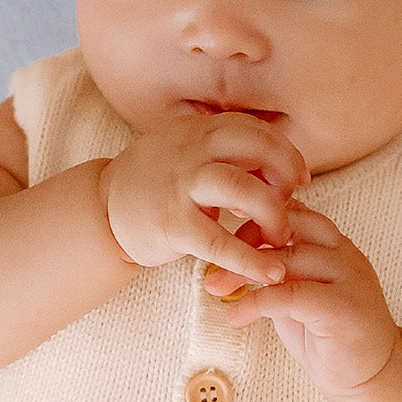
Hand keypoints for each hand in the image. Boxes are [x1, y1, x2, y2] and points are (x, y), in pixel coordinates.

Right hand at [100, 111, 310, 285]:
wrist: (102, 209)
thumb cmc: (156, 183)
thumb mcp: (186, 153)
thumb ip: (225, 153)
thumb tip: (276, 165)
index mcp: (197, 130)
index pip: (254, 129)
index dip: (285, 152)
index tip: (299, 178)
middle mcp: (189, 150)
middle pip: (255, 148)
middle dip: (285, 174)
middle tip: (293, 202)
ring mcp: (179, 185)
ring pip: (241, 187)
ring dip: (272, 213)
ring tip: (279, 235)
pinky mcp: (172, 224)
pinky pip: (220, 241)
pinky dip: (250, 258)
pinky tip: (269, 272)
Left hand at [204, 199, 401, 401]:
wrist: (371, 378)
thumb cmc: (329, 335)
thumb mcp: (299, 293)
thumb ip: (278, 268)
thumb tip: (231, 251)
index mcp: (334, 245)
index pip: (293, 211)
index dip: (257, 217)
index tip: (225, 238)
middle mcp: (345, 254)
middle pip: (289, 228)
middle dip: (244, 242)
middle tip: (212, 263)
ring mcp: (350, 279)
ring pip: (289, 259)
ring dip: (244, 272)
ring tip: (216, 287)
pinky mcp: (345, 308)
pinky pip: (292, 294)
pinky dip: (257, 302)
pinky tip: (235, 314)